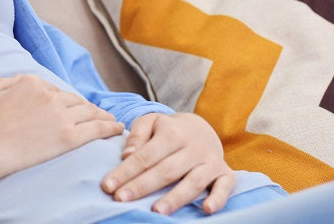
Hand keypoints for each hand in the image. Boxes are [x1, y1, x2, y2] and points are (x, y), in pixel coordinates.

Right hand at [0, 74, 124, 176]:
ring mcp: (60, 115)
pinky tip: (117, 129)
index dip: (61, 101)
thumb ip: (4, 83)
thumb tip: (17, 80)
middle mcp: (49, 95)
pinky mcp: (68, 137)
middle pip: (73, 100)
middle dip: (85, 107)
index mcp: (31, 83)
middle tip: (96, 114)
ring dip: (101, 115)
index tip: (68, 109)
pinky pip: (96, 129)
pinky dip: (109, 127)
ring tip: (110, 121)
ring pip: (88, 112)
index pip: (53, 89)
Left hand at [101, 112, 234, 214]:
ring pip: (193, 181)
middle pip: (166, 170)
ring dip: (176, 197)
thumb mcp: (151, 122)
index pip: (145, 156)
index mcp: (172, 133)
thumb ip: (137, 135)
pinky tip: (206, 209)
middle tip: (121, 199)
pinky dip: (218, 199)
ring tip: (157, 211)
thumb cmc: (168, 129)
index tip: (108, 186)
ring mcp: (210, 161)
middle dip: (142, 186)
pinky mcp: (224, 173)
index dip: (126, 172)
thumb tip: (127, 155)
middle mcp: (193, 147)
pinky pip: (225, 186)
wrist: (202, 128)